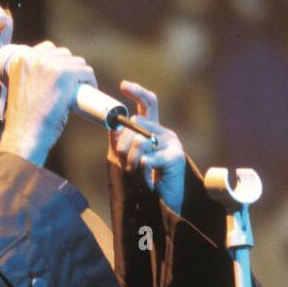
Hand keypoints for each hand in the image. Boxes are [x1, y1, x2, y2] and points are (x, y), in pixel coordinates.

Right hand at [0, 41, 97, 166]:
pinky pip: (86, 71)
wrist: (25, 134)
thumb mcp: (20, 89)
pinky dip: (90, 80)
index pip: (47, 49)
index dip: (58, 61)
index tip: (62, 75)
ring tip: (80, 89)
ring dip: (81, 74)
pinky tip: (90, 88)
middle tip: (72, 85)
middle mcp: (34, 58)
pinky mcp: (65, 75)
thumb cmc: (23, 120)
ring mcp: (51, 65)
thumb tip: (47, 78)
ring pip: (77, 62)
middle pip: (63, 54)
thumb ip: (29, 78)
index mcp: (21, 59)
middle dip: (70, 67)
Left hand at [107, 80, 185, 215]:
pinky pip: (148, 157)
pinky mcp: (175, 156)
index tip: (124, 85)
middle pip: (137, 122)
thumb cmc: (148, 180)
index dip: (137, 92)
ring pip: (139, 140)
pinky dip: (141, 170)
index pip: (149, 103)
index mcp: (155, 129)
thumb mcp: (130, 158)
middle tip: (122, 161)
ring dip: (130, 160)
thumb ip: (121, 141)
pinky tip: (146, 179)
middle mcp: (164, 132)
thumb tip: (112, 126)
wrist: (167, 202)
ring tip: (135, 174)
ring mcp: (172, 143)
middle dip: (123, 143)